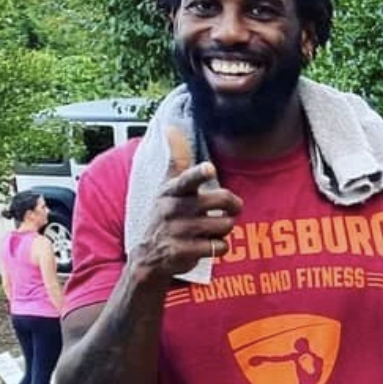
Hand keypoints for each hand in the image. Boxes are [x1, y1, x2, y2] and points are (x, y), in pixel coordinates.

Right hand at [135, 126, 241, 281]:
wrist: (148, 256)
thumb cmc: (165, 215)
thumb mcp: (167, 186)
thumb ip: (176, 159)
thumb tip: (171, 127)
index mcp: (172, 191)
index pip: (187, 178)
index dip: (200, 173)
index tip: (209, 168)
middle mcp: (174, 209)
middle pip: (222, 200)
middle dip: (234, 205)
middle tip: (232, 209)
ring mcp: (179, 232)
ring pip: (225, 224)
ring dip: (225, 228)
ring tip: (213, 229)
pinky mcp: (184, 252)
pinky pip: (220, 246)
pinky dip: (219, 247)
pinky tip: (207, 246)